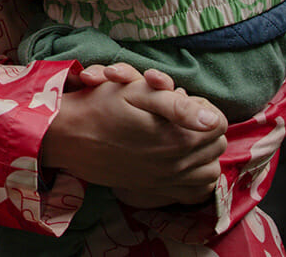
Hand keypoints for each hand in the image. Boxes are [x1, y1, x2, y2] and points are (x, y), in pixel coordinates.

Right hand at [40, 71, 225, 206]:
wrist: (67, 137)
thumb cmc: (99, 107)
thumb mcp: (135, 93)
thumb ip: (178, 106)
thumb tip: (212, 119)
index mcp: (176, 138)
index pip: (218, 123)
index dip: (203, 106)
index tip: (181, 100)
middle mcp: (176, 164)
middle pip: (216, 146)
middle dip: (203, 128)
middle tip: (177, 116)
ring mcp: (167, 181)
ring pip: (209, 170)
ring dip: (202, 153)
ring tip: (181, 137)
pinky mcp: (156, 191)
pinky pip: (193, 192)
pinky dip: (195, 178)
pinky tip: (181, 163)